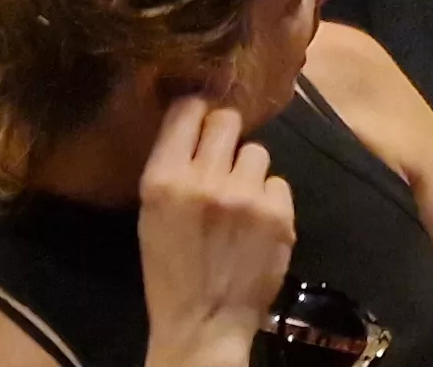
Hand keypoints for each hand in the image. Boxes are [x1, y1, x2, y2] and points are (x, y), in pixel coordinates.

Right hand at [136, 98, 298, 363]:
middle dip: (226, 135)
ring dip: (250, 171)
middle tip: (223, 159)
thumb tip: (197, 122)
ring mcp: (246, 196)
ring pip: (258, 151)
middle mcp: (205, 179)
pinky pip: (279, 183)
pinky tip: (257, 224)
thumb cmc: (171, 270)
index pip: (187, 109)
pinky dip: (270, 200)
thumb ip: (173, 167)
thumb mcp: (152, 214)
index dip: (197, 109)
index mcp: (163, 179)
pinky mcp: (278, 214)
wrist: (205, 322)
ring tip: (240, 202)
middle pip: (228, 119)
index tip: (202, 116)